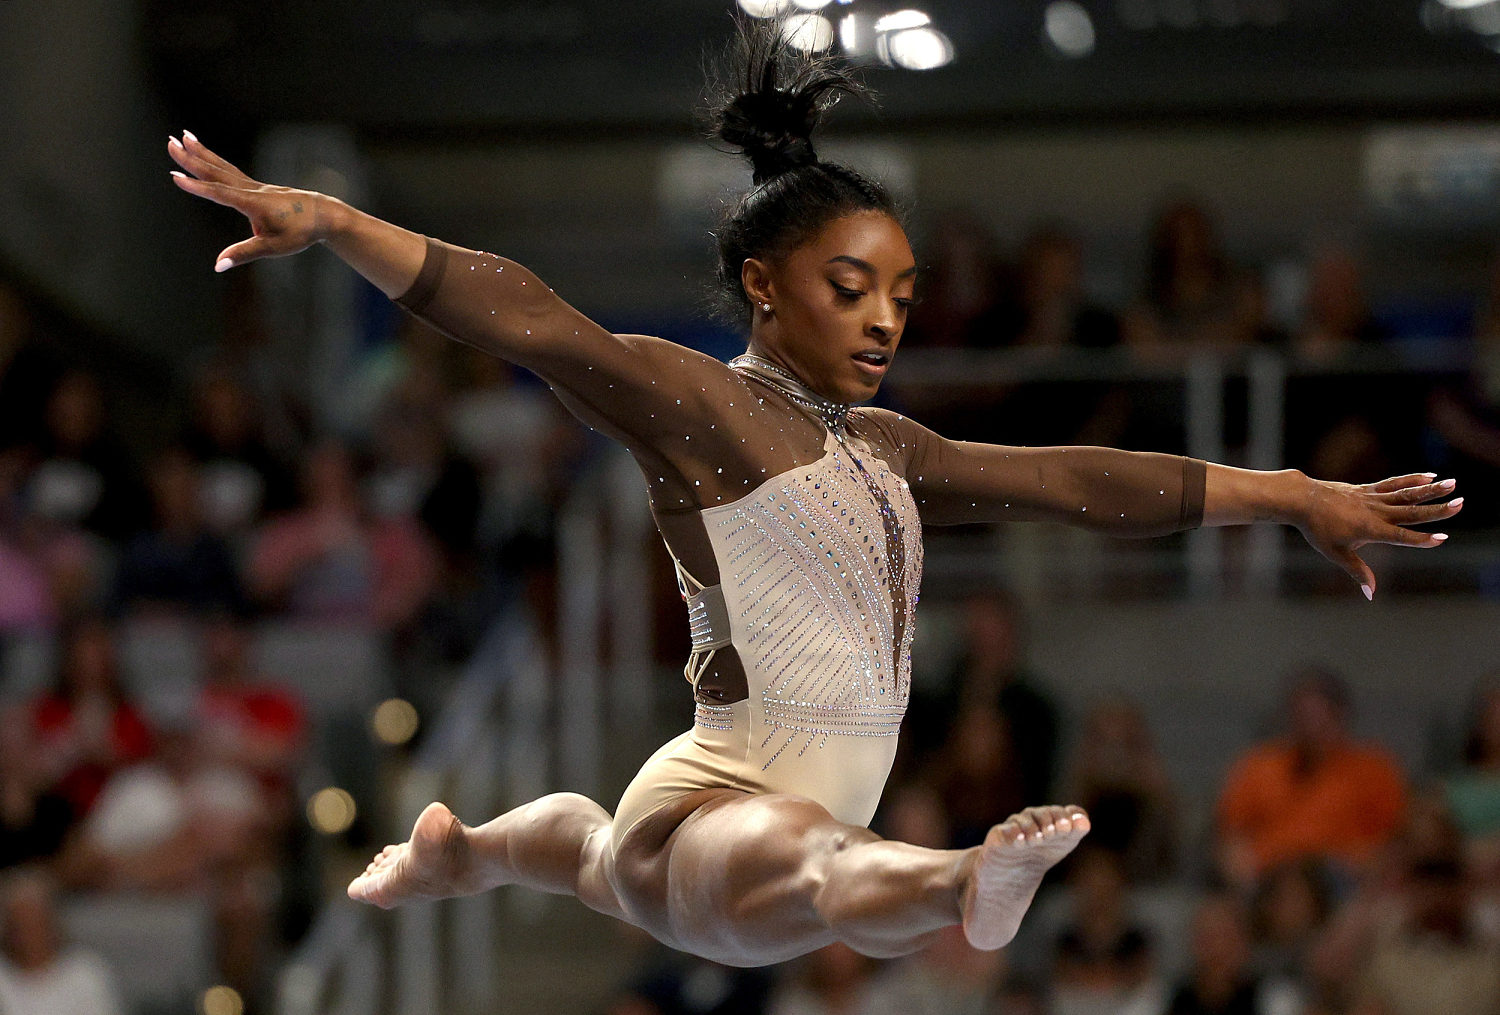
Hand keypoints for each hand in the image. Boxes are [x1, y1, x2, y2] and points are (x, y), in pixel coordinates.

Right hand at [167, 131, 329, 270]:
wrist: (324, 215)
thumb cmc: (300, 232)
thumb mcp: (273, 247)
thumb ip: (244, 254)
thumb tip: (218, 265)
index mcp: (253, 204)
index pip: (220, 193)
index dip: (197, 187)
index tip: (175, 176)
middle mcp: (252, 190)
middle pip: (217, 172)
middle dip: (192, 158)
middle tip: (170, 142)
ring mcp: (255, 186)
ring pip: (223, 167)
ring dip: (202, 152)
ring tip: (183, 136)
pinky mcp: (257, 187)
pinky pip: (231, 171)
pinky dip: (216, 161)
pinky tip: (206, 155)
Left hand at [1295, 472, 1460, 598]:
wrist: (1302, 499)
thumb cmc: (1317, 529)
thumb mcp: (1336, 553)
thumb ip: (1357, 572)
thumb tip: (1371, 594)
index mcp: (1370, 530)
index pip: (1400, 536)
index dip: (1421, 539)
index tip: (1442, 538)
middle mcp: (1375, 512)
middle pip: (1411, 512)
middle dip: (1437, 510)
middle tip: (1461, 504)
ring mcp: (1372, 498)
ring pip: (1406, 494)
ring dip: (1431, 490)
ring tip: (1452, 483)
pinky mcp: (1368, 490)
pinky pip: (1394, 484)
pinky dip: (1412, 479)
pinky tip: (1430, 476)